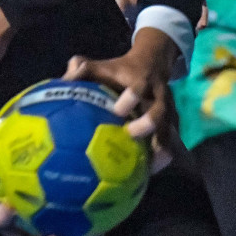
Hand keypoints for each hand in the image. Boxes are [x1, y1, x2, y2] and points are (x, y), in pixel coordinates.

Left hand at [65, 27, 177, 170]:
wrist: (153, 63)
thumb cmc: (120, 70)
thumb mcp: (103, 66)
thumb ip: (82, 71)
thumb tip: (63, 81)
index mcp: (140, 81)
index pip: (139, 88)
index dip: (131, 98)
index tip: (117, 111)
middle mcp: (157, 97)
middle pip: (159, 111)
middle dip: (148, 124)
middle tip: (131, 136)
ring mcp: (167, 111)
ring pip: (169, 130)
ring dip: (159, 148)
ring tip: (147, 167)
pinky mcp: (172, 123)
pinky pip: (171, 142)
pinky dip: (162, 157)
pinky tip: (148, 172)